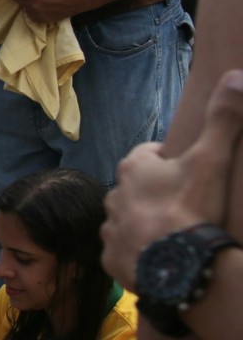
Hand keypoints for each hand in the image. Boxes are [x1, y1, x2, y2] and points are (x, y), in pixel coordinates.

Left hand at [103, 70, 242, 285]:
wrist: (177, 264)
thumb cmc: (192, 207)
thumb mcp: (211, 158)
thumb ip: (223, 118)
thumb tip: (236, 75)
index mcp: (133, 168)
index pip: (150, 156)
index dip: (171, 162)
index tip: (191, 173)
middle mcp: (113, 195)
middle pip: (138, 189)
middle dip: (156, 194)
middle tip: (186, 207)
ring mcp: (110, 228)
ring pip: (129, 220)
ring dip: (146, 224)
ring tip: (173, 235)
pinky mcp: (111, 258)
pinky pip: (124, 252)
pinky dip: (138, 253)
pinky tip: (159, 257)